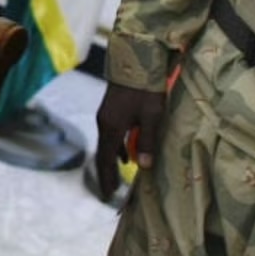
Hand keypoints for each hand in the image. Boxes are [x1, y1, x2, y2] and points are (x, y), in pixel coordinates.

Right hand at [93, 83, 165, 201]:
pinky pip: (110, 135)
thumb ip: (147, 141)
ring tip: (117, 176)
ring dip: (110, 162)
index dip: (108, 178)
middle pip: (103, 154)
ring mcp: (105, 115)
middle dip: (106, 173)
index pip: (106, 159)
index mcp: (112, 127)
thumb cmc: (145, 89)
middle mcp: (104, 123)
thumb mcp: (151, 116)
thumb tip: (143, 167)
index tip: (109, 195)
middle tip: (110, 191)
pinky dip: (115, 148)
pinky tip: (124, 153)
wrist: (135, 60)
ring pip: (106, 144)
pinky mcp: (110, 109)